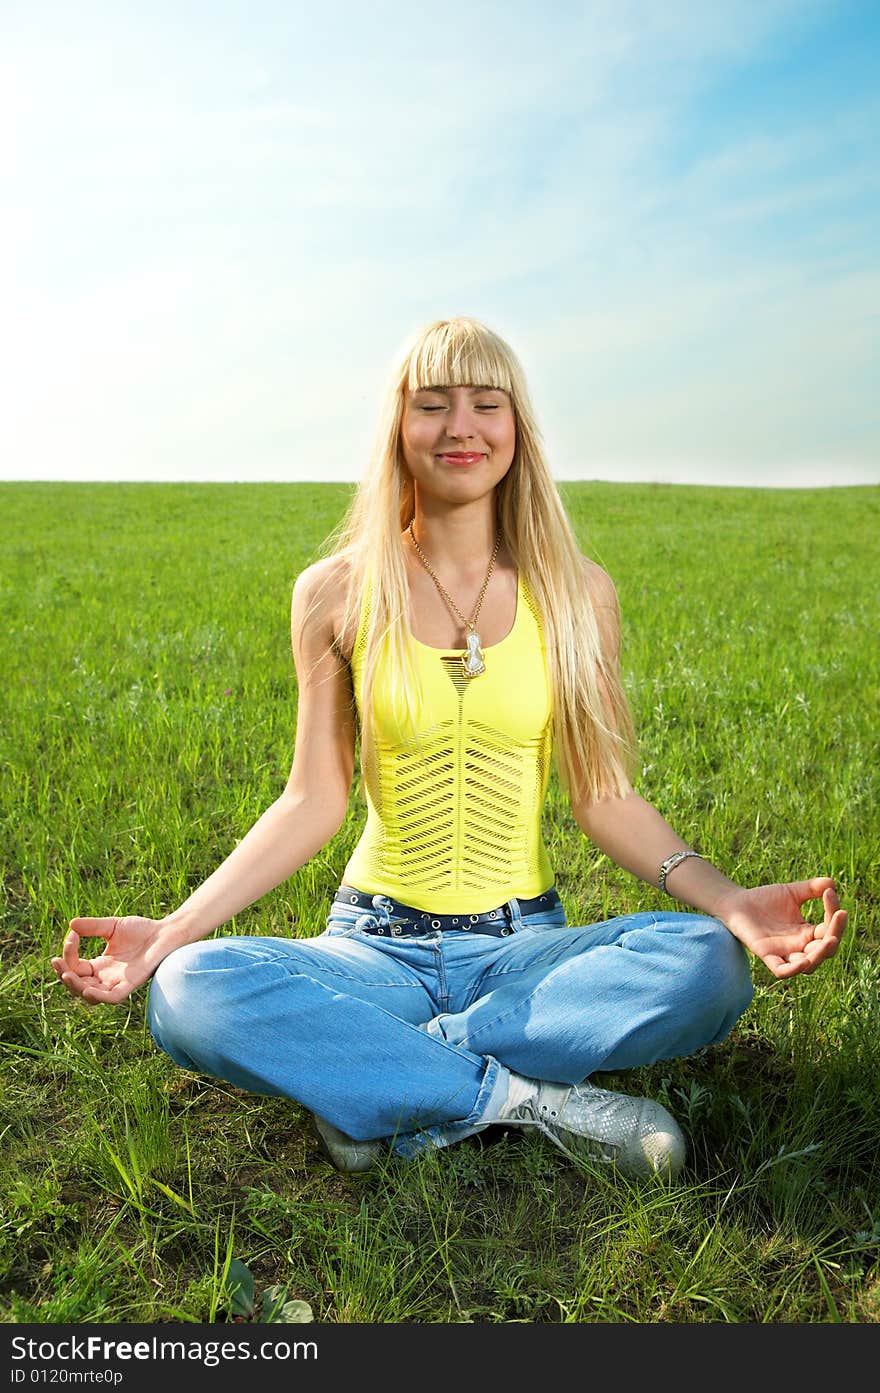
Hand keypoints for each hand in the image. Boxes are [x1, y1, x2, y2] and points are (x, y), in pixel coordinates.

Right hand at [51, 915, 173, 1004]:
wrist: (166, 932)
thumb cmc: (142, 930)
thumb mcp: (112, 926)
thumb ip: (92, 927)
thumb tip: (71, 925)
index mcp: (100, 966)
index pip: (76, 966)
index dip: (69, 955)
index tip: (72, 934)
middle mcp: (106, 978)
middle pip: (78, 985)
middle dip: (64, 974)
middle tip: (56, 961)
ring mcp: (118, 983)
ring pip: (90, 994)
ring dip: (75, 987)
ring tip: (66, 974)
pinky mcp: (131, 985)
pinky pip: (112, 998)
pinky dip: (98, 997)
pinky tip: (87, 989)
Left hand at [714, 877, 847, 979]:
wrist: (737, 903)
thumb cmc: (764, 899)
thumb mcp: (791, 892)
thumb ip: (811, 888)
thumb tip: (832, 884)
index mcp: (808, 932)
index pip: (829, 929)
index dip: (834, 914)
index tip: (829, 893)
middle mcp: (799, 946)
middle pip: (826, 950)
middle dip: (835, 934)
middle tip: (839, 915)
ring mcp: (784, 953)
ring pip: (809, 965)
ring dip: (821, 955)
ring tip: (830, 939)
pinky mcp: (766, 955)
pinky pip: (782, 970)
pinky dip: (793, 970)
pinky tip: (803, 961)